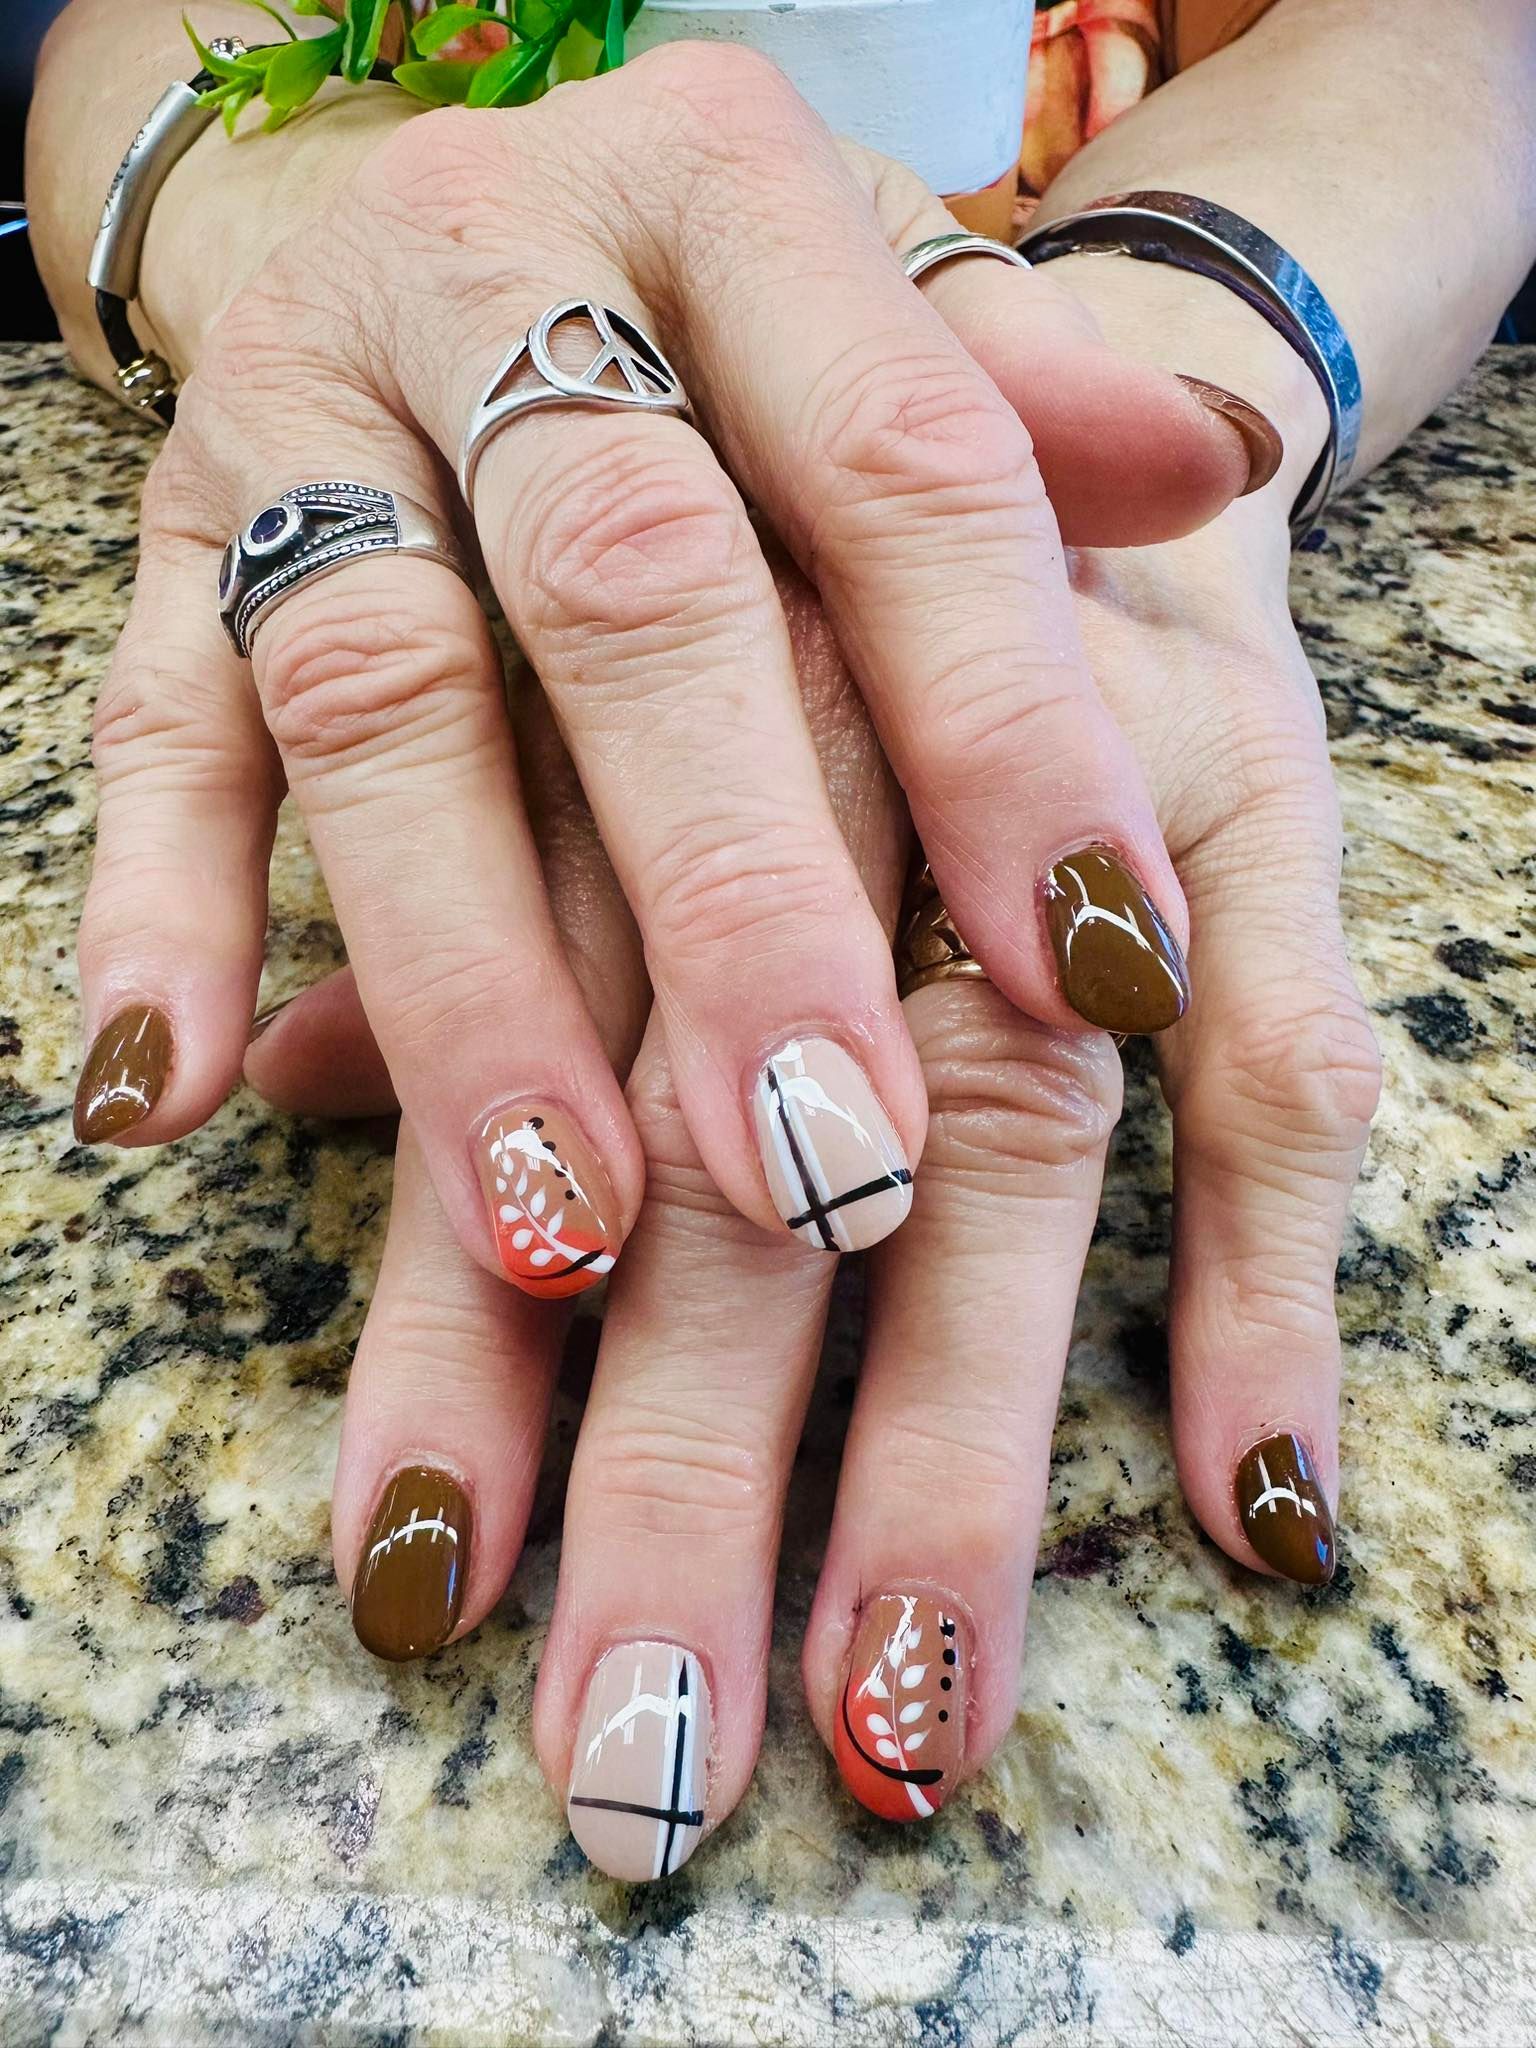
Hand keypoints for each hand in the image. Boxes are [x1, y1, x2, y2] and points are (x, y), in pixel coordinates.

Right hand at [75, 43, 1277, 1305]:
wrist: (438, 217)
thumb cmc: (708, 313)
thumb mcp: (878, 305)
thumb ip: (1022, 406)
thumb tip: (1213, 458)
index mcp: (731, 197)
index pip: (900, 461)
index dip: (1002, 721)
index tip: (1101, 974)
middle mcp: (499, 271)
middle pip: (628, 583)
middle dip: (733, 894)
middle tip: (828, 1162)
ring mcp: (306, 406)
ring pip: (374, 685)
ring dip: (463, 972)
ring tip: (556, 1219)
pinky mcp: (170, 532)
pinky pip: (148, 722)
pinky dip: (155, 909)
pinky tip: (169, 1090)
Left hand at [252, 494, 1377, 1871]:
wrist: (1015, 337)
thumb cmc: (752, 519)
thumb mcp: (563, 632)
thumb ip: (431, 869)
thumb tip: (287, 1083)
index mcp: (643, 739)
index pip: (537, 1087)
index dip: (476, 1340)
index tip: (420, 1576)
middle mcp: (846, 782)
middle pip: (756, 1173)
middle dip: (694, 1478)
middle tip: (637, 1770)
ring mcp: (1078, 803)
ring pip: (1017, 1159)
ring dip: (959, 1457)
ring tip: (906, 1722)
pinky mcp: (1271, 809)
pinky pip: (1295, 1062)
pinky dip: (1277, 1293)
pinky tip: (1259, 1510)